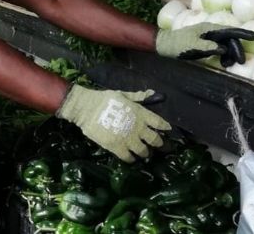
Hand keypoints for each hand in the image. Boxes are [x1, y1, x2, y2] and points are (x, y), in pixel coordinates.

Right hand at [56, 85, 170, 161]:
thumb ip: (139, 97)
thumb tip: (153, 93)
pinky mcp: (117, 148)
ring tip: (144, 153)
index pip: (160, 123)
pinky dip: (132, 159)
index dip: (165, 128)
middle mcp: (138, 127)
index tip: (167, 131)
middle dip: (160, 144)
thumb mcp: (123, 94)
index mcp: (141, 113)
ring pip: (144, 151)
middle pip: (156, 140)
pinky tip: (131, 157)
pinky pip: (129, 158)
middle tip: (160, 147)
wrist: (86, 108)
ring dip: (145, 153)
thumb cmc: (104, 99)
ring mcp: (128, 139)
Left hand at [155, 23, 253, 66]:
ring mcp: (208, 38)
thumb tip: (223, 49)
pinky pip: (219, 49)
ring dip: (230, 54)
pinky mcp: (205, 45)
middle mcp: (211, 32)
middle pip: (229, 39)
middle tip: (241, 62)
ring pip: (226, 45)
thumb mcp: (191, 45)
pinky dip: (223, 56)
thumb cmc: (177, 44)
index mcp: (209, 29)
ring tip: (228, 65)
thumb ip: (207, 46)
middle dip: (236, 49)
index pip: (229, 30)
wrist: (163, 45)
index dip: (242, 33)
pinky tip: (223, 63)